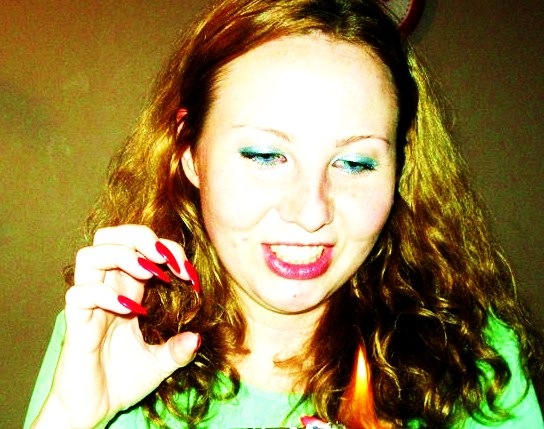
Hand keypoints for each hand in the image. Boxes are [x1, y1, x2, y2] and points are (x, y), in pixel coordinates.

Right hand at [32, 225, 200, 428]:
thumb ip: (178, 349)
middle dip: (139, 236)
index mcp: (127, 289)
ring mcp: (89, 305)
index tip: (189, 273)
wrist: (94, 411)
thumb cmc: (122, 381)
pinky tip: (132, 309)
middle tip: (164, 258)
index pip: (140, 248)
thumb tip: (198, 338)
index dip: (166, 249)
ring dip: (122, 255)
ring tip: (149, 273)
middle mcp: (106, 289)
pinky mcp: (75, 324)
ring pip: (90, 255)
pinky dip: (106, 294)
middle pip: (108, 237)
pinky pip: (79, 294)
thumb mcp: (161, 363)